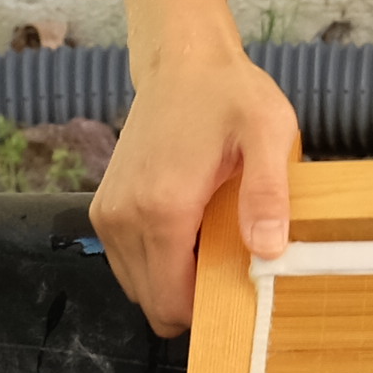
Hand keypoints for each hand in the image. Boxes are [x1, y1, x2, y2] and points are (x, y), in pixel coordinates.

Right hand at [93, 48, 296, 335]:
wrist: (182, 62)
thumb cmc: (227, 95)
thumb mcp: (267, 133)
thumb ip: (268, 195)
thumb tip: (268, 251)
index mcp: (162, 209)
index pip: (171, 303)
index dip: (208, 310)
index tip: (239, 287)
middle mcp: (123, 218)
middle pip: (152, 303)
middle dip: (192, 298)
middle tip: (230, 261)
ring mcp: (108, 214)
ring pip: (138, 287)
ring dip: (173, 279)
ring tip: (210, 239)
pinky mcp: (104, 208)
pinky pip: (128, 263)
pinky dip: (157, 261)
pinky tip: (189, 229)